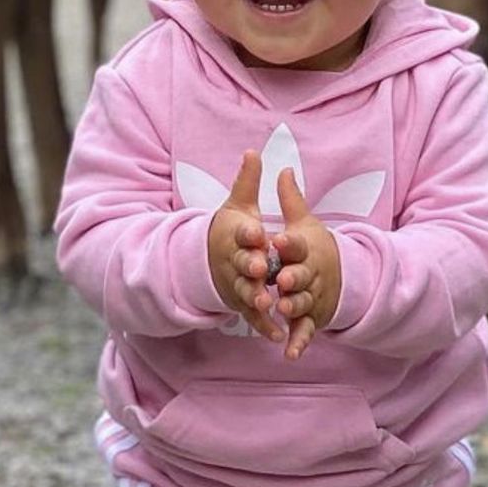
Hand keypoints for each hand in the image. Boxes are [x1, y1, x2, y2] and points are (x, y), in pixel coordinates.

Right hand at [207, 151, 281, 342]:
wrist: (209, 260)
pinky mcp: (242, 304)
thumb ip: (247, 182)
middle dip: (251, 266)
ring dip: (255, 298)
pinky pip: (253, 317)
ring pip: (246, 292)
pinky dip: (264, 327)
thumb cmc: (231, 230)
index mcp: (236, 236)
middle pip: (242, 264)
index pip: (241, 232)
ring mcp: (237, 285)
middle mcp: (234, 262)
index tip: (257, 230)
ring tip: (267, 303)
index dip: (248, 232)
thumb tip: (253, 150)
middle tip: (260, 268)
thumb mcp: (238, 205)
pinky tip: (278, 336)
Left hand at [269, 168, 340, 360]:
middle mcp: (310, 274)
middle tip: (283, 279)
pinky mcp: (310, 319)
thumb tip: (282, 168)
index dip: (289, 241)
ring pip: (302, 303)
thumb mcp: (305, 223)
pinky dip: (298, 343)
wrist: (341, 276)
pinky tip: (289, 354)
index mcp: (305, 249)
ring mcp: (311, 298)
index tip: (278, 237)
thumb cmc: (315, 248)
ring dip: (293, 306)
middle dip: (293, 277)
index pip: (297, 243)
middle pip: (301, 276)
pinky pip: (304, 331)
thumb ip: (291, 200)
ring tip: (282, 308)